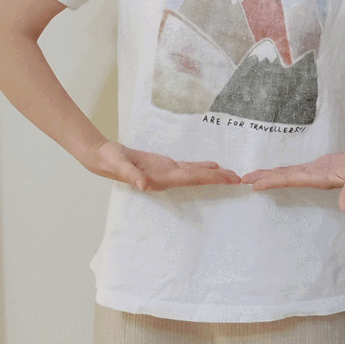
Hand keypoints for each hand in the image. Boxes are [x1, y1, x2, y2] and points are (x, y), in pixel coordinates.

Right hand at [85, 140, 240, 190]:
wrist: (103, 158)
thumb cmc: (110, 161)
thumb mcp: (119, 165)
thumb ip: (131, 175)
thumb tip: (144, 185)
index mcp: (160, 179)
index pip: (191, 179)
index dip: (211, 179)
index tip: (228, 180)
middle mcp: (168, 178)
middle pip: (199, 179)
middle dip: (219, 179)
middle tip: (241, 179)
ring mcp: (167, 173)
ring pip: (196, 174)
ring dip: (214, 175)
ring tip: (233, 175)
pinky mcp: (165, 166)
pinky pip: (187, 167)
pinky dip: (201, 167)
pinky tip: (213, 166)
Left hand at [240, 147, 344, 213]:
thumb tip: (344, 209)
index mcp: (319, 179)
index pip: (290, 180)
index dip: (272, 181)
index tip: (255, 185)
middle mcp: (313, 178)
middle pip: (283, 178)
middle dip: (264, 179)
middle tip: (241, 180)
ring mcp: (315, 173)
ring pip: (288, 174)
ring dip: (270, 175)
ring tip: (251, 176)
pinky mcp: (319, 167)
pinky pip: (296, 169)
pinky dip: (283, 170)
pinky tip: (274, 172)